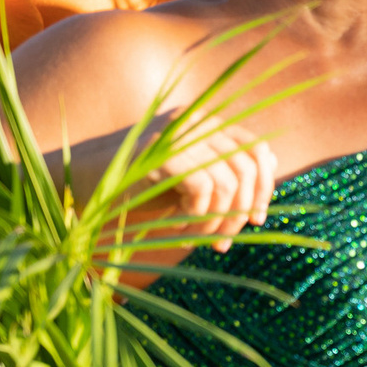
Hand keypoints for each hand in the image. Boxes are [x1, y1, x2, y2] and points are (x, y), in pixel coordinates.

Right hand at [149, 125, 277, 253]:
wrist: (93, 183)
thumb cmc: (147, 184)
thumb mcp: (194, 176)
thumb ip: (228, 170)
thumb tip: (273, 167)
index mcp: (210, 124)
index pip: (257, 151)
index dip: (264, 188)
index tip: (256, 220)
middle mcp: (198, 122)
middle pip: (245, 170)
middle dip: (240, 214)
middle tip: (221, 244)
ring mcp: (180, 135)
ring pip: (225, 184)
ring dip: (214, 222)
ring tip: (196, 238)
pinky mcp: (163, 153)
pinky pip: (200, 188)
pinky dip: (195, 215)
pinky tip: (177, 226)